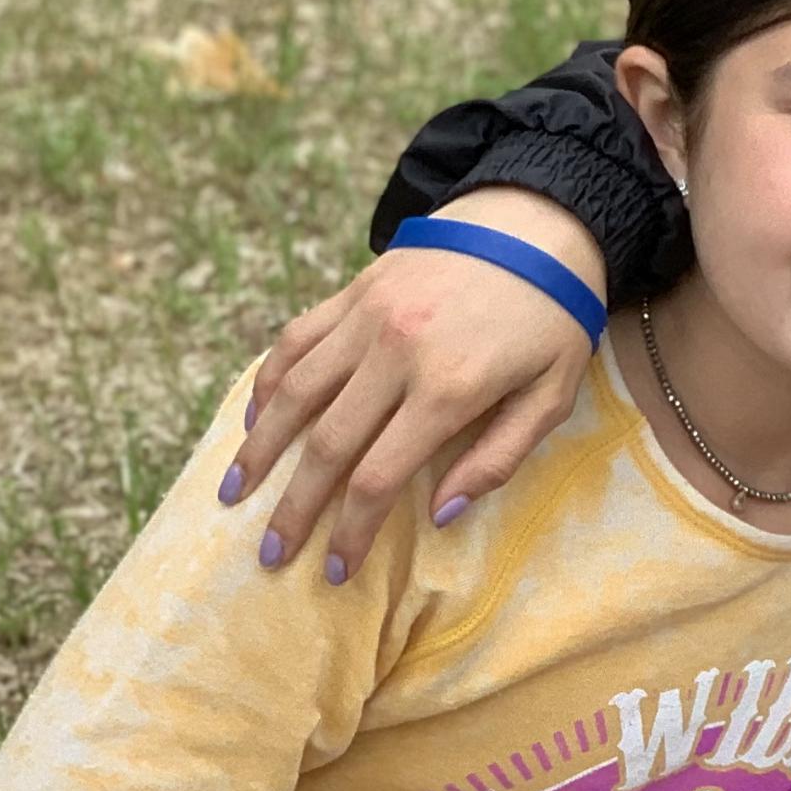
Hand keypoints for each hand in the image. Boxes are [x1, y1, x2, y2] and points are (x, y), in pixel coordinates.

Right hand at [228, 188, 599, 576]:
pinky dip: (267, 384)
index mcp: (448, 388)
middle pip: (326, 445)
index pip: (379, 477)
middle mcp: (395, 353)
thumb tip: (439, 515)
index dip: (352, 530)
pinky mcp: (353, 291)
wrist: (539, 221)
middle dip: (294, 507)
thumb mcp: (552, 395)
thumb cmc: (554, 317)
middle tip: (272, 554)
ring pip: (293, 393)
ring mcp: (366, 318)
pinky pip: (294, 343)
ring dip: (259, 450)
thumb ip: (497, 459)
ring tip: (236, 494)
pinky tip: (253, 420)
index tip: (337, 569)